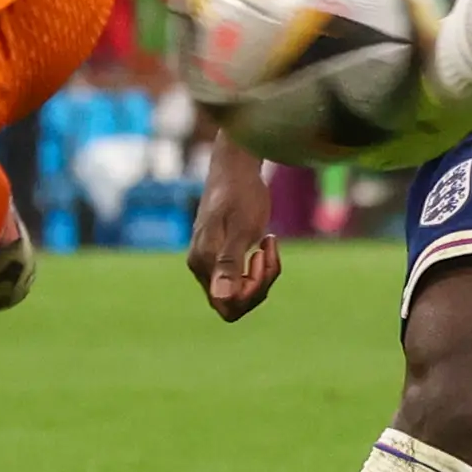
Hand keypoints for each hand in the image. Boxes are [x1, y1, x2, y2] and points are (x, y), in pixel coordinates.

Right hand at [189, 136, 280, 320]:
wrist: (236, 166)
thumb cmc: (240, 194)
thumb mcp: (241, 228)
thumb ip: (230, 264)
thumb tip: (223, 298)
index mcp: (203, 262)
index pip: (227, 305)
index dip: (251, 293)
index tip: (260, 259)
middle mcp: (202, 266)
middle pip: (234, 302)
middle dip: (259, 284)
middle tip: (269, 250)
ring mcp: (211, 262)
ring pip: (240, 290)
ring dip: (263, 273)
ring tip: (269, 241)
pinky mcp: (221, 255)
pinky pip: (243, 276)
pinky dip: (260, 265)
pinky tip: (267, 240)